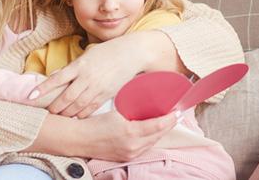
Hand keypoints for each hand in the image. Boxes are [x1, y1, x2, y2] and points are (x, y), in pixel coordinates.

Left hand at [31, 34, 150, 117]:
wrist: (132, 53)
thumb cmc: (108, 51)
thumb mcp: (88, 54)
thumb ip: (73, 67)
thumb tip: (56, 76)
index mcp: (80, 64)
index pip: (56, 79)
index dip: (43, 89)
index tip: (31, 96)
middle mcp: (87, 77)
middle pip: (65, 98)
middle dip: (54, 108)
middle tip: (46, 113)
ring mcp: (97, 87)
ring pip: (77, 106)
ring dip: (66, 113)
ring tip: (58, 117)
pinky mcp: (106, 94)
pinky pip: (90, 108)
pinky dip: (81, 114)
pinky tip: (75, 117)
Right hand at [33, 110, 177, 160]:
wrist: (80, 139)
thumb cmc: (96, 122)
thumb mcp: (117, 112)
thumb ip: (134, 110)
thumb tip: (148, 102)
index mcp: (131, 132)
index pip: (158, 126)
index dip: (170, 118)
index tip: (178, 111)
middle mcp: (133, 146)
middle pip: (159, 135)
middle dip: (169, 125)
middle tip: (177, 114)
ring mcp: (130, 153)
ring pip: (153, 142)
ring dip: (162, 132)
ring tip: (169, 121)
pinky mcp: (127, 157)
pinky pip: (145, 147)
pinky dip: (152, 139)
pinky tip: (155, 131)